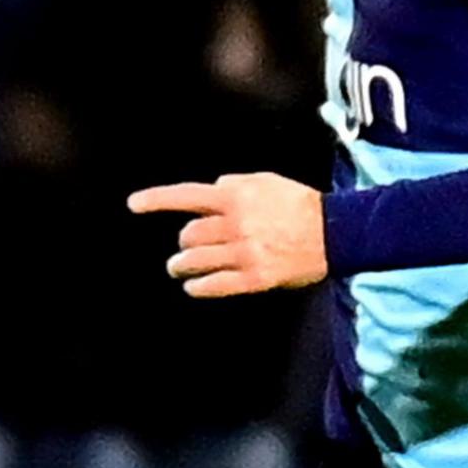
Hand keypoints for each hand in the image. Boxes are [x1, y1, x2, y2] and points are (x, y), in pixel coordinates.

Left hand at [133, 172, 325, 296]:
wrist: (334, 232)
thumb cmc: (300, 204)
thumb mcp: (267, 181)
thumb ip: (236, 183)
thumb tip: (213, 187)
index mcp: (236, 197)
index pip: (187, 196)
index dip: (157, 200)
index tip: (134, 204)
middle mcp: (235, 224)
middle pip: (189, 235)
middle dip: (184, 241)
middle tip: (184, 247)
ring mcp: (244, 253)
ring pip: (195, 261)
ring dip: (182, 265)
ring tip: (179, 267)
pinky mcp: (254, 277)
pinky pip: (214, 285)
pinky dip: (198, 286)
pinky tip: (193, 286)